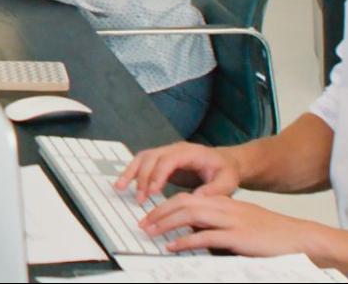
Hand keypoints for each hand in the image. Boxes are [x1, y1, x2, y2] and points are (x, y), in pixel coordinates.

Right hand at [114, 140, 241, 202]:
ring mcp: (166, 153)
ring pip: (143, 158)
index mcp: (190, 152)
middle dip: (142, 177)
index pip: (169, 159)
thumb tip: (195, 199)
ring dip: (131, 172)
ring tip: (120, 188)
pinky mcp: (161, 161)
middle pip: (152, 157)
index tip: (152, 192)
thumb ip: (214, 191)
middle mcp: (175, 149)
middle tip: (140, 198)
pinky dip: (132, 172)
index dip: (158, 175)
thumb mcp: (227, 182)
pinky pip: (142, 163)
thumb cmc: (226, 171)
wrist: (226, 163)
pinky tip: (124, 184)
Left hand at [137, 193, 327, 256]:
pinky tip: (173, 247)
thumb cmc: (272, 234)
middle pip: (183, 202)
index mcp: (224, 202)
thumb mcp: (241, 223)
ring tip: (151, 233)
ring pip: (190, 215)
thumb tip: (194, 234)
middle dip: (159, 211)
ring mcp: (231, 221)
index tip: (151, 215)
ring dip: (166, 224)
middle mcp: (225, 207)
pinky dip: (185, 241)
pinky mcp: (238, 237)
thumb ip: (218, 225)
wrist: (301, 238)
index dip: (166, 205)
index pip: (187, 197)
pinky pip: (205, 237)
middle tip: (143, 223)